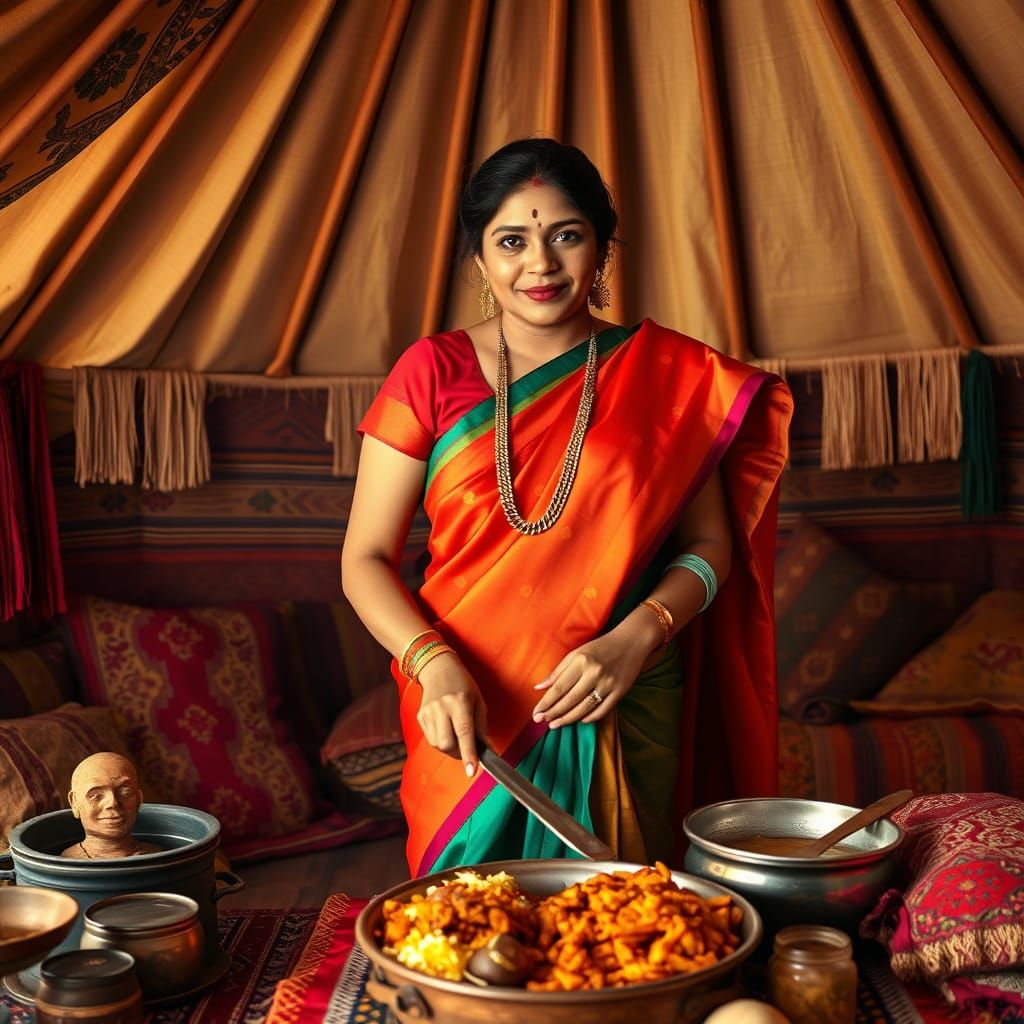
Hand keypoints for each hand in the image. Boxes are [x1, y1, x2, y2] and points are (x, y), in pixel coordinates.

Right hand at [416, 653, 487, 775]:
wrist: (438, 668)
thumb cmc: (463, 684)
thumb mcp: (479, 701)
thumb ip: (481, 727)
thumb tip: (486, 751)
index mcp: (460, 703)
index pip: (464, 733)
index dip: (469, 754)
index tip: (471, 771)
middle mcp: (441, 708)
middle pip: (447, 744)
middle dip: (459, 753)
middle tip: (467, 748)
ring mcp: (428, 712)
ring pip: (437, 745)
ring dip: (449, 748)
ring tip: (455, 734)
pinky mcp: (420, 716)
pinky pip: (430, 739)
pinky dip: (440, 740)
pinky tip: (446, 728)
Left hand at [531, 628, 651, 728]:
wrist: (631, 642)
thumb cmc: (600, 647)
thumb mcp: (577, 654)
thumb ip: (558, 671)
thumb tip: (539, 687)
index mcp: (581, 661)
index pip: (559, 687)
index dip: (546, 702)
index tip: (536, 713)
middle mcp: (594, 673)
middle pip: (570, 700)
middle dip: (553, 713)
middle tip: (541, 721)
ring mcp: (608, 684)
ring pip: (584, 708)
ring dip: (568, 719)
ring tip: (555, 724)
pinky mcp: (620, 692)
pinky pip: (602, 710)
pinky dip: (589, 718)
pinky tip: (579, 720)